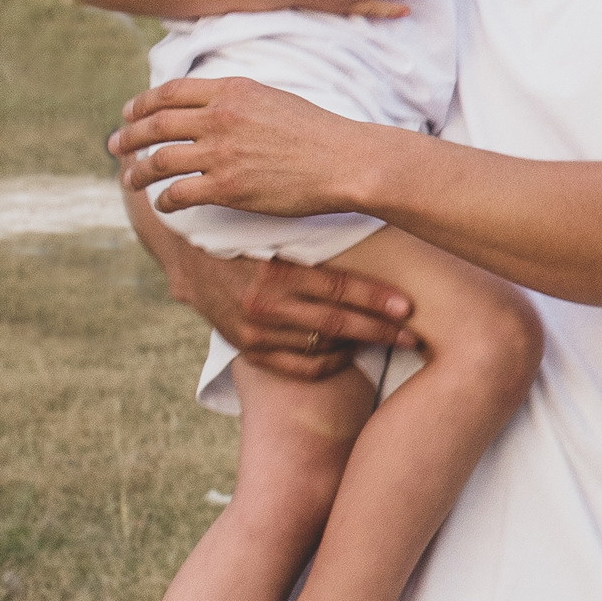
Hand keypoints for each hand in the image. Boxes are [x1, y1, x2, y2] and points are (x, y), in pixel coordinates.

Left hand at [112, 75, 374, 219]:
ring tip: (129, 180)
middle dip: (128, 136)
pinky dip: (163, 200)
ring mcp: (220, 152)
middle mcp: (219, 117)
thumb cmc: (317, 132)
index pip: (170, 92)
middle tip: (114, 147)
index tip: (129, 114)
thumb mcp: (273, 98)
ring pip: (158, 161)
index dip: (143, 104)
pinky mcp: (226, 187)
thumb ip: (237, 99)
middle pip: (155, 125)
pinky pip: (177, 193)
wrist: (345, 160)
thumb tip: (210, 105)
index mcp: (231, 90)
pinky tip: (163, 204)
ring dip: (136, 172)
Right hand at [198, 246, 413, 377]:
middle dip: (380, 330)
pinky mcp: (247, 350)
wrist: (189, 257)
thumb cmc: (245, 235)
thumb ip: (316, 244)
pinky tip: (348, 353)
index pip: (338, 289)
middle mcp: (264, 306)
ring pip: (320, 348)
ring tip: (386, 340)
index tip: (408, 307)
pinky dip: (328, 363)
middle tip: (412, 335)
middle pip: (336, 323)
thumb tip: (375, 238)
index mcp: (275, 272)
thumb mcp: (277, 233)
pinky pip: (298, 367)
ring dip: (358, 346)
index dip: (376, 299)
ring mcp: (254, 333)